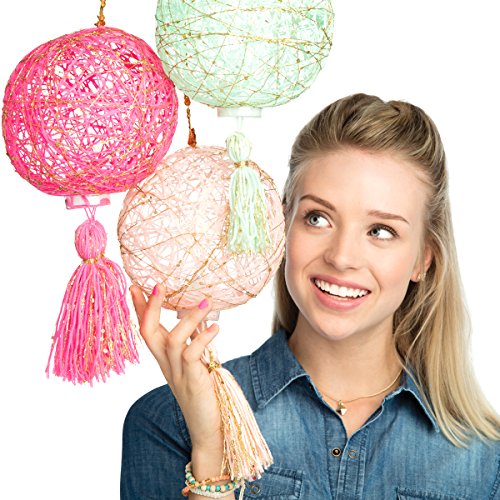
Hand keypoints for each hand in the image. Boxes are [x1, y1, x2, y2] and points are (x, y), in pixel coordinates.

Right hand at [130, 284, 223, 456]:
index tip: (135, 286)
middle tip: (158, 285)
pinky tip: (216, 328)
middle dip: (151, 308)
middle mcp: (166, 365)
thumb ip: (193, 343)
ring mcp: (178, 373)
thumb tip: (200, 318)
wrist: (208, 429)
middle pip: (148, 332)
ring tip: (206, 302)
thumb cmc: (204, 393)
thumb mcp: (195, 364)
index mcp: (164, 360)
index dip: (141, 308)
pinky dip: (202, 339)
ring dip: (188, 318)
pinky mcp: (193, 380)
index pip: (147, 330)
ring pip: (172, 340)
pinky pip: (192, 355)